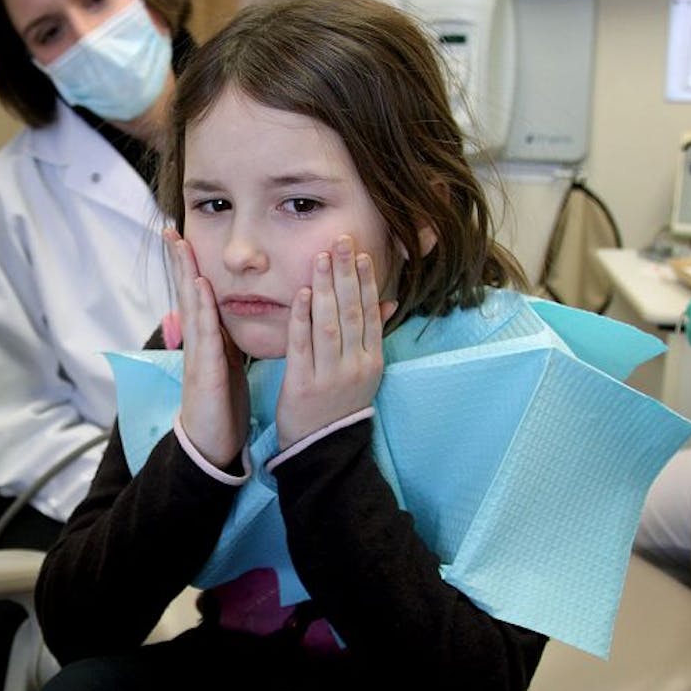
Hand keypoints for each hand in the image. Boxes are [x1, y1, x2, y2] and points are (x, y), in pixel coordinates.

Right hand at [165, 229, 248, 466]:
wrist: (212, 445)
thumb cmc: (221, 407)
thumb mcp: (226, 368)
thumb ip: (225, 342)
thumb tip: (229, 319)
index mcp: (208, 341)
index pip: (198, 297)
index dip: (190, 268)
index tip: (185, 239)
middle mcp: (197, 343)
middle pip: (187, 294)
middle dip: (180, 262)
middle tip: (171, 230)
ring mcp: (198, 355)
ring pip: (192, 307)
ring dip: (185, 274)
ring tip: (180, 246)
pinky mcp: (205, 371)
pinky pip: (204, 334)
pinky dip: (201, 308)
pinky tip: (199, 287)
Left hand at [276, 236, 393, 449]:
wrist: (322, 449)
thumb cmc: (340, 406)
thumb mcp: (364, 372)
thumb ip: (372, 336)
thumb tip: (389, 301)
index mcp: (371, 361)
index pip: (371, 314)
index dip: (366, 282)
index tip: (360, 253)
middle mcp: (355, 366)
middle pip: (352, 312)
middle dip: (346, 274)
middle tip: (340, 241)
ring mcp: (330, 376)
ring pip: (329, 324)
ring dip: (326, 288)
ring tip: (321, 258)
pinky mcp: (303, 385)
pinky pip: (303, 346)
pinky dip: (302, 318)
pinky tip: (301, 294)